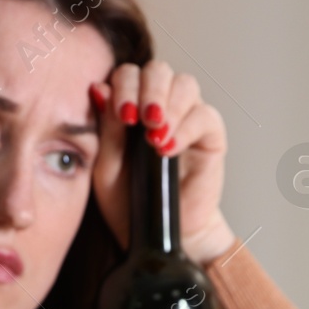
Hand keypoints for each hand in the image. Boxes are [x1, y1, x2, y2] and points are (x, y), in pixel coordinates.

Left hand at [88, 60, 235, 265]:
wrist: (156, 238)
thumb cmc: (128, 203)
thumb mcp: (106, 167)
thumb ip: (105, 130)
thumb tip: (98, 89)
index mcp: (130, 105)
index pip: (128, 74)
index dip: (124, 86)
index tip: (121, 115)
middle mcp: (160, 105)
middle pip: (158, 70)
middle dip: (148, 89)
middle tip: (139, 118)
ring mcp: (187, 117)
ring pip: (185, 84)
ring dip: (169, 105)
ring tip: (155, 137)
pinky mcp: (210, 135)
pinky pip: (205, 115)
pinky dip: (187, 127)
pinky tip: (169, 148)